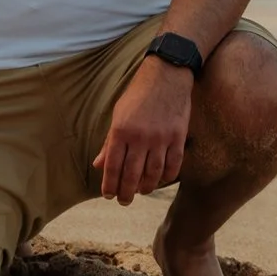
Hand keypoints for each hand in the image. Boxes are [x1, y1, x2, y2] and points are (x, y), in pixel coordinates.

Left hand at [94, 57, 192, 202]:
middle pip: (131, 174)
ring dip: (146, 187)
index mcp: (121, 130)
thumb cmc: (138, 95)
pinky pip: (173, 165)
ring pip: (153, 173)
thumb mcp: (118, 115)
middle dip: (126, 192)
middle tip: (124, 201)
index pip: (113, 166)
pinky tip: (161, 180)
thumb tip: (98, 165)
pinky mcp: (178, 136)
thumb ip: (109, 142)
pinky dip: (167, 177)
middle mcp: (140, 137)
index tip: (108, 195)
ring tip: (141, 191)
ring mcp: (161, 138)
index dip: (109, 184)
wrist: (167, 74)